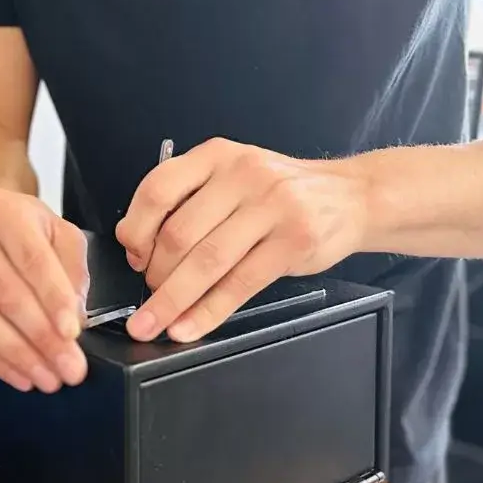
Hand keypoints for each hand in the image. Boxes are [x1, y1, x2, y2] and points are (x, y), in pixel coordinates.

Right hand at [0, 189, 90, 393]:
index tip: (73, 333)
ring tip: (46, 379)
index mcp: (4, 211)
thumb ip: (73, 272)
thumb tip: (73, 321)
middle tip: (69, 368)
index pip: (30, 258)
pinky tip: (18, 375)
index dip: (52, 297)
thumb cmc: (26, 229)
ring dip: (14, 355)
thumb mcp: (61, 234)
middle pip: (2, 292)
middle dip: (39, 336)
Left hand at [116, 138, 368, 343]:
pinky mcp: (293, 242)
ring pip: (207, 262)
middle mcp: (241, 175)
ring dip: (172, 300)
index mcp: (215, 155)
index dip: (137, 228)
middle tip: (148, 294)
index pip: (158, 188)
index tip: (132, 254)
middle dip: (155, 273)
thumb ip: (191, 199)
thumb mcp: (233, 175)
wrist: (350, 195)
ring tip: (153, 323)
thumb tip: (138, 246)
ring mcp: (271, 207)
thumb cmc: (279, 191)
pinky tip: (188, 327)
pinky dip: (208, 312)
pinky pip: (240, 284)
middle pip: (179, 232)